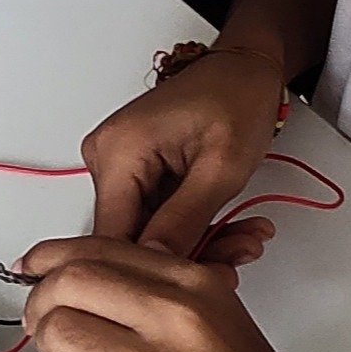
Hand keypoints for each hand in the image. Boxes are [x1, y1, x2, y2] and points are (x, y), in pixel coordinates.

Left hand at [23, 236, 350, 351]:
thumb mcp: (222, 323)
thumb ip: (162, 295)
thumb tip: (85, 280)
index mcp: (197, 285)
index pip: (101, 249)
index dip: (52, 257)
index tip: (34, 266)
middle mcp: (177, 317)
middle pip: (70, 283)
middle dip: (41, 300)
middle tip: (42, 319)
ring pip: (61, 332)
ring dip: (49, 345)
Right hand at [82, 51, 284, 256]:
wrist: (244, 69)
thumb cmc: (236, 97)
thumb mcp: (221, 168)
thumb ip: (185, 221)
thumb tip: (155, 267)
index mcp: (117, 152)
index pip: (112, 239)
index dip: (153, 271)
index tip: (198, 282)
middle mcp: (106, 158)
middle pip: (131, 238)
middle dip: (186, 256)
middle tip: (236, 258)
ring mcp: (118, 167)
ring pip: (147, 233)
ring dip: (197, 244)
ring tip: (243, 239)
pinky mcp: (135, 173)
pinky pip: (155, 217)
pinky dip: (192, 228)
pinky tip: (228, 228)